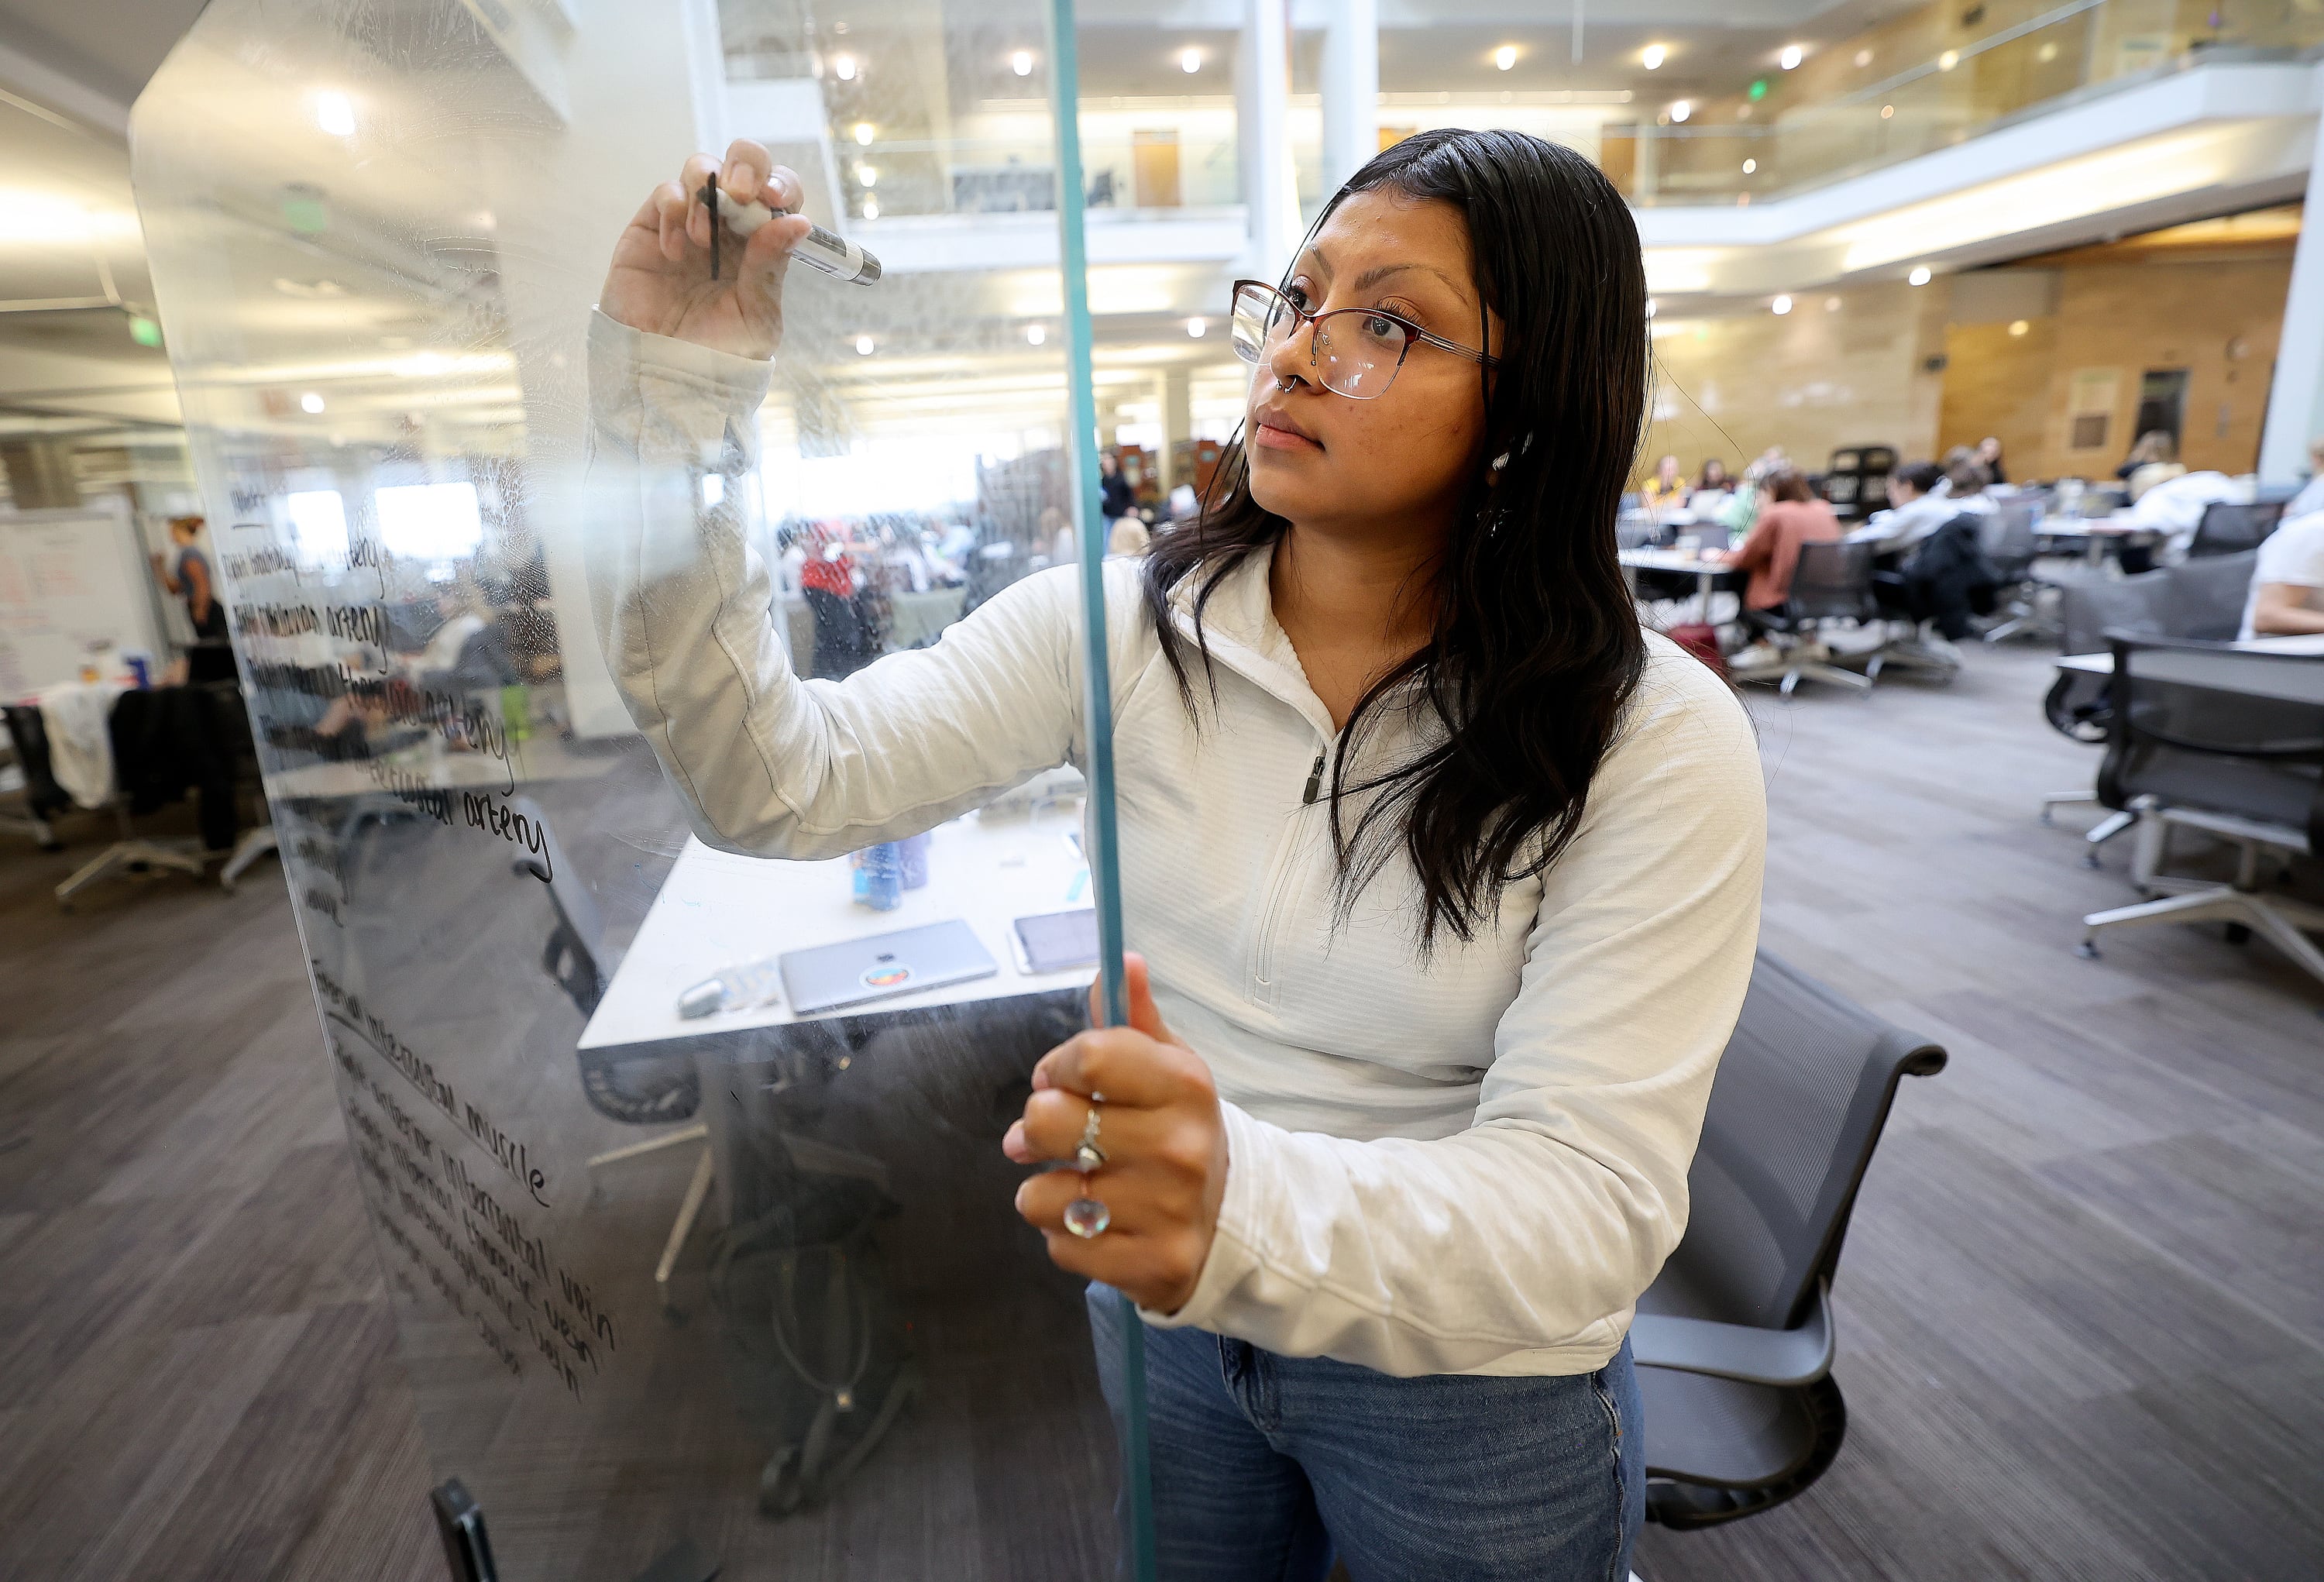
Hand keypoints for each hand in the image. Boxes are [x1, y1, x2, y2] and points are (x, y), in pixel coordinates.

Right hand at [599, 140, 815, 360]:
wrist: (663, 371)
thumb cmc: (717, 351)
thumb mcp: (755, 316)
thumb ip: (771, 268)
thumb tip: (797, 221)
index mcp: (762, 243)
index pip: (779, 193)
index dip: (780, 184)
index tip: (775, 198)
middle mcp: (729, 224)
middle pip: (742, 163)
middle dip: (745, 165)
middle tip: (741, 193)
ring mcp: (689, 221)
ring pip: (702, 168)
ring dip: (706, 193)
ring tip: (704, 240)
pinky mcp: (651, 226)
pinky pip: (665, 194)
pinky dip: (672, 210)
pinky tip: (675, 252)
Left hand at [1004, 954, 1228, 1312]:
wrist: (1234, 1219)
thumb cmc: (1180, 1131)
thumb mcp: (1168, 1068)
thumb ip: (1133, 1018)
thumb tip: (1120, 959)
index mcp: (1184, 1084)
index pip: (1086, 1056)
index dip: (1056, 1067)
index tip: (1060, 1080)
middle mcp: (1178, 1146)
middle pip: (1046, 1121)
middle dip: (1035, 1129)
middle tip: (1056, 1139)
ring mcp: (1166, 1210)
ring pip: (1040, 1194)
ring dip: (1048, 1191)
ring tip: (1081, 1186)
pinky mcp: (1153, 1265)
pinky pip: (1062, 1247)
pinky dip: (1070, 1238)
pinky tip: (1102, 1225)